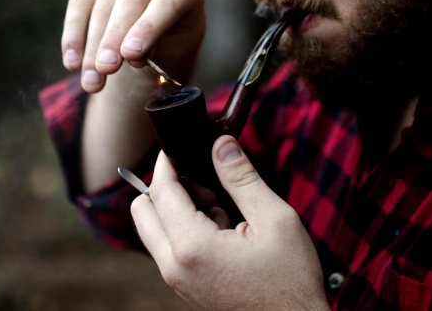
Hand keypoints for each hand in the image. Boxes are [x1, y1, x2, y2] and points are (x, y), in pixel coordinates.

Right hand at [61, 0, 206, 92]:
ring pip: (103, 3)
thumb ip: (157, 49)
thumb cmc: (172, 46)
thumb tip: (130, 54)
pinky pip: (81, 0)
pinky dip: (74, 34)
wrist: (154, 40)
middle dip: (115, 37)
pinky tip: (72, 63)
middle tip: (105, 69)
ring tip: (91, 82)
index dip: (148, 28)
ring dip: (93, 46)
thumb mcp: (174, 51)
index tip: (130, 55)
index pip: (168, 0)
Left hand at [132, 136, 328, 310]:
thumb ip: (242, 178)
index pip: (161, 191)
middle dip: (167, 188)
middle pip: (142, 210)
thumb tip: (221, 144)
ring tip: (223, 211)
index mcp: (192, 247)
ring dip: (176, 210)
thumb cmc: (290, 279)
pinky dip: (184, 231)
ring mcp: (177, 280)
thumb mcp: (274, 219)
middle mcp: (174, 266)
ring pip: (153, 230)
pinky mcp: (185, 287)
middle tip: (208, 186)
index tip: (180, 145)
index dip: (168, 162)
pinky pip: (168, 248)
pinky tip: (224, 232)